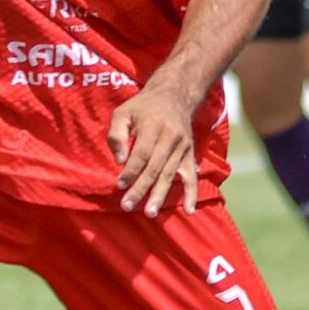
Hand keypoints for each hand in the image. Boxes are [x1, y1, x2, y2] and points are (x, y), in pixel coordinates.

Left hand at [108, 86, 199, 215]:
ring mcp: (183, 148)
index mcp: (153, 127)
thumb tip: (119, 160)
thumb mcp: (123, 112)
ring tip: (151, 213)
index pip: (142, 154)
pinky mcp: (190, 155)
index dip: (131, 171)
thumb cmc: (143, 107)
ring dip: (160, 195)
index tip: (120, 185)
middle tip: (127, 206)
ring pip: (170, 175)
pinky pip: (192, 177)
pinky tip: (189, 210)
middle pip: (155, 168)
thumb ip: (116, 134)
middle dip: (141, 189)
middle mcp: (171, 138)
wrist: (175, 96)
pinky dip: (192, 195)